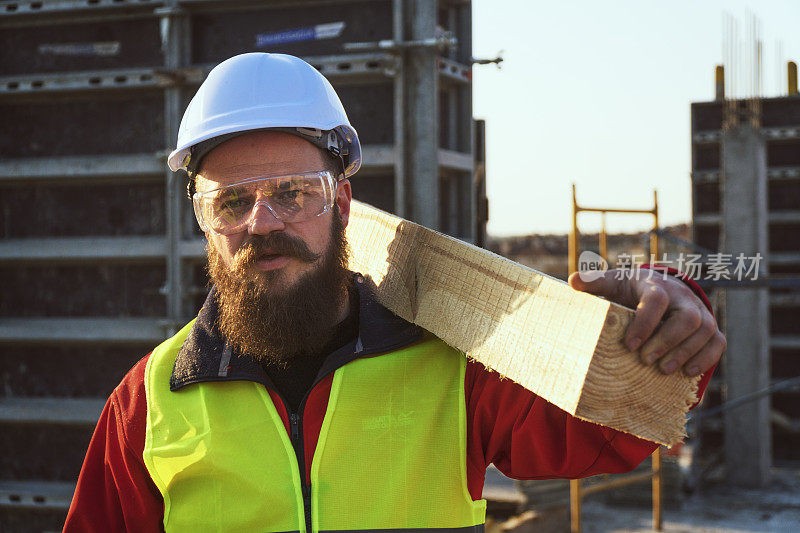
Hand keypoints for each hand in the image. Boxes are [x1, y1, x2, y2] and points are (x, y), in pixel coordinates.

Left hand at [568, 269, 725, 377]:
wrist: (660, 289)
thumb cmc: (630, 290)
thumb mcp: (611, 283)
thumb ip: (593, 282)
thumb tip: (573, 281)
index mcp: (655, 285)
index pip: (657, 300)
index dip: (646, 323)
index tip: (630, 345)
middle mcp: (682, 297)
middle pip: (687, 318)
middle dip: (667, 341)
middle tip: (646, 361)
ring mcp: (699, 312)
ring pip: (705, 330)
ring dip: (686, 353)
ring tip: (663, 371)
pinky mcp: (710, 328)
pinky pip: (718, 342)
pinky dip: (706, 358)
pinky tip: (687, 373)